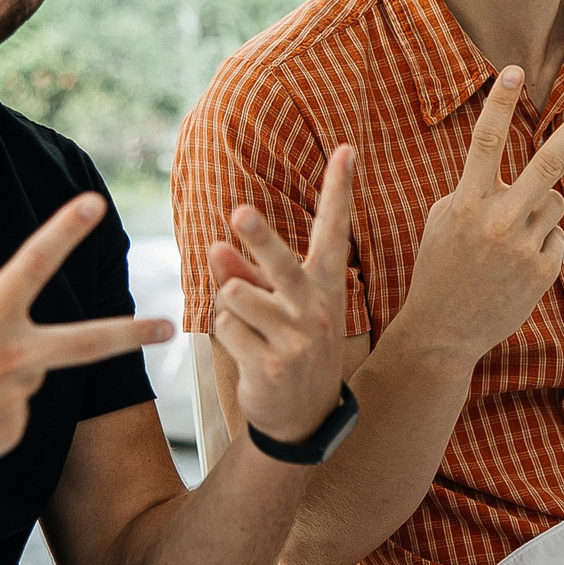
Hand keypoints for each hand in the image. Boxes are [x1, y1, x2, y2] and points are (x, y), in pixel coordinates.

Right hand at [0, 193, 173, 496]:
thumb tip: (5, 354)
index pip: (31, 265)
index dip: (64, 230)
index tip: (94, 203)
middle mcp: (10, 362)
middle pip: (84, 343)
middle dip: (129, 334)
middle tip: (166, 327)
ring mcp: (14, 404)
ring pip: (21, 380)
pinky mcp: (8, 438)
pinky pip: (6, 416)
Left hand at [204, 146, 357, 441]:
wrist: (303, 414)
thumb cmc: (288, 344)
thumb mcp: (276, 305)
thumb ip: (246, 272)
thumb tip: (216, 247)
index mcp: (325, 284)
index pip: (335, 229)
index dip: (340, 189)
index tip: (347, 149)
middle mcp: (316, 306)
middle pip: (280, 262)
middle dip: (258, 237)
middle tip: (239, 212)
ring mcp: (297, 337)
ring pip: (236, 295)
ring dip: (229, 304)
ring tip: (248, 325)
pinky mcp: (272, 362)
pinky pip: (226, 327)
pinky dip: (225, 334)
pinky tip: (246, 351)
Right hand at [402, 67, 563, 362]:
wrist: (443, 332)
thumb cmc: (439, 268)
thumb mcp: (443, 221)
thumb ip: (473, 191)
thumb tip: (510, 176)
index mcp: (466, 202)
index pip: (484, 141)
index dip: (500, 103)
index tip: (514, 71)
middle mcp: (498, 220)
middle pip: (548, 163)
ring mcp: (524, 246)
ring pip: (555, 202)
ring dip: (540, 210)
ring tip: (509, 240)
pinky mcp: (543, 270)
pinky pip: (556, 238)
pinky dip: (542, 245)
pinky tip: (515, 268)